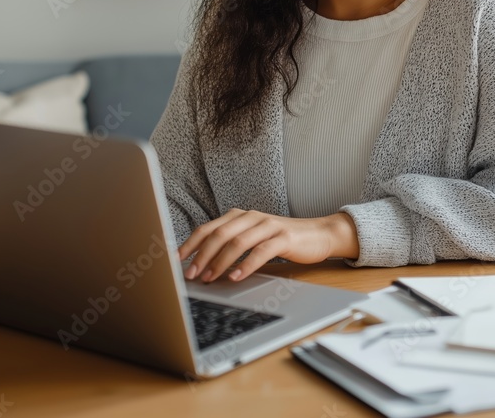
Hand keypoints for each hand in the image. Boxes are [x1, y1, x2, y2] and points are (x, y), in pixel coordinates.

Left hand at [178, 209, 359, 282]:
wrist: (318, 235)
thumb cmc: (281, 240)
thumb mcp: (252, 239)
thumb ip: (230, 245)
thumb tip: (201, 265)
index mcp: (239, 216)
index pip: (208, 228)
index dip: (190, 244)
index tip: (176, 260)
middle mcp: (251, 217)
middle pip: (219, 234)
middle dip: (201, 255)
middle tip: (191, 274)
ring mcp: (268, 225)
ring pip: (237, 242)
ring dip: (220, 262)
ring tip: (210, 278)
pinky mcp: (284, 237)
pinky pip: (261, 251)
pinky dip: (246, 265)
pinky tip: (236, 277)